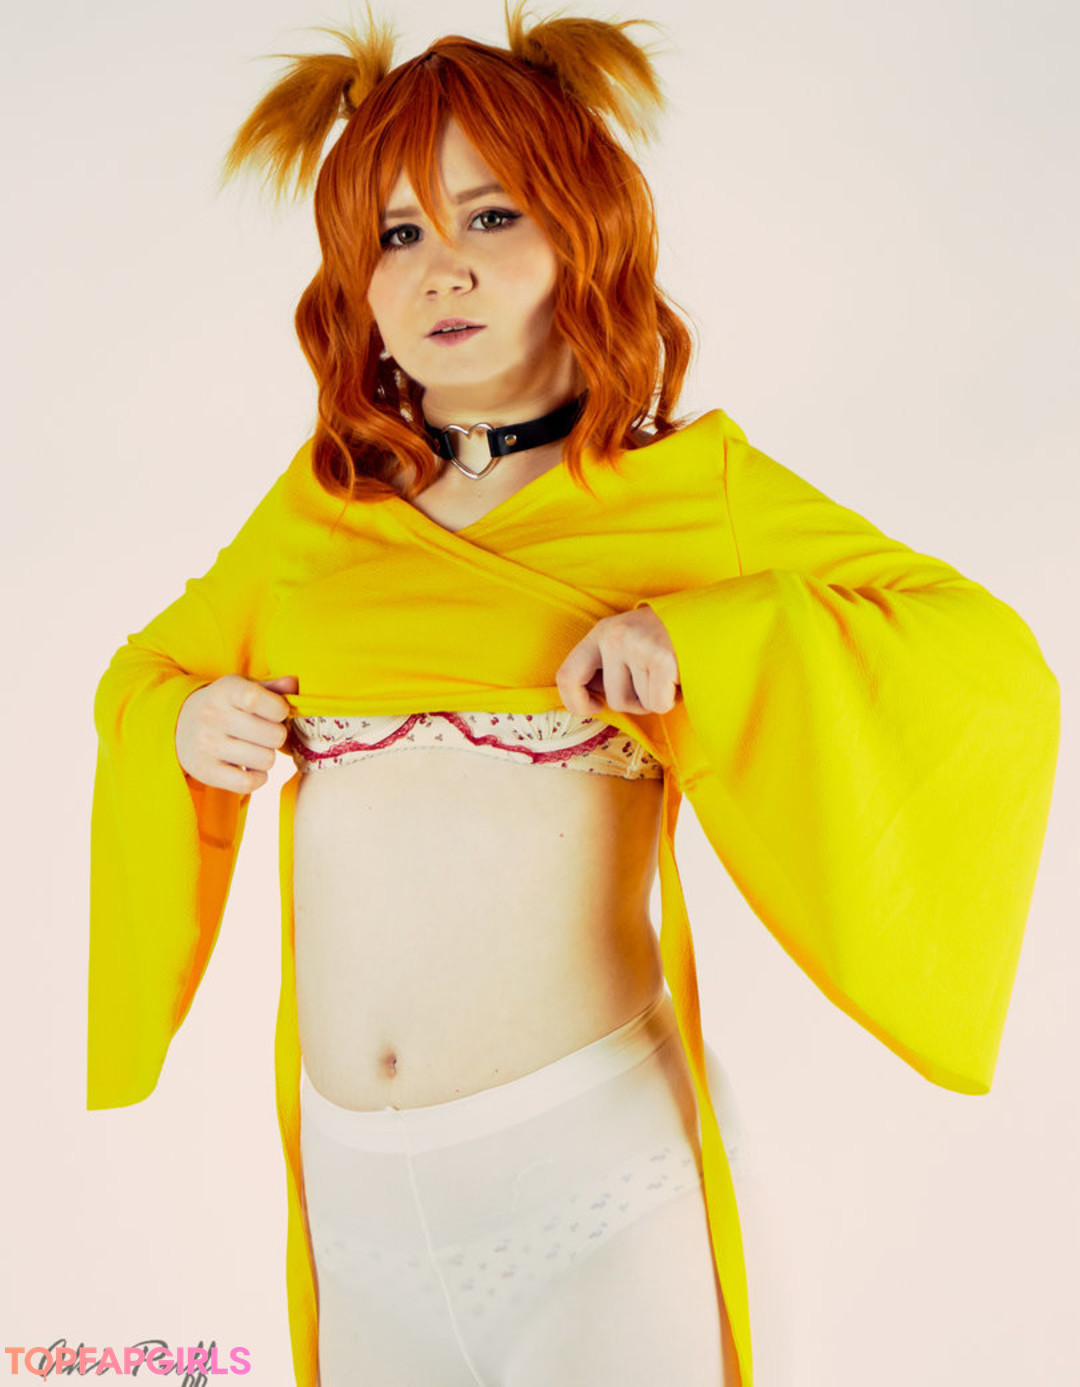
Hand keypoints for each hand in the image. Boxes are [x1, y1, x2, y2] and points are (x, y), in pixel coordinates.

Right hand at [175, 674, 298, 792]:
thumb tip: (294, 684)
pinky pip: (248, 784)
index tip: (278, 712)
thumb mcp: (244, 688)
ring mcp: (207, 745)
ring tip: (257, 749)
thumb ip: (272, 687)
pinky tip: (252, 767)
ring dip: (268, 756)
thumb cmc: (225, 704)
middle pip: (272, 735)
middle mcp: (212, 717)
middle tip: (268, 733)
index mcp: (225, 691)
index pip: (257, 699)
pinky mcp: (205, 771)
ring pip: (265, 760)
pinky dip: (258, 778)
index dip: (279, 709)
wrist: (179, 724)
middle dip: (278, 735)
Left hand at [556, 605, 679, 716]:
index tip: (595, 706)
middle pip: (614, 700)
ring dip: (659, 697)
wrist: (712, 617)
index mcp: (602, 632)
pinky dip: (673, 698)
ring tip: (670, 673)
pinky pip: (659, 704)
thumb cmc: (668, 638)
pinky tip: (680, 676)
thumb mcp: (629, 642)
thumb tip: (589, 698)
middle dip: (637, 703)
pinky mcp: (663, 660)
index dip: (576, 702)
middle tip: (652, 686)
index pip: (566, 676)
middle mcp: (615, 636)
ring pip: (641, 704)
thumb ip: (607, 666)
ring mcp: (638, 647)